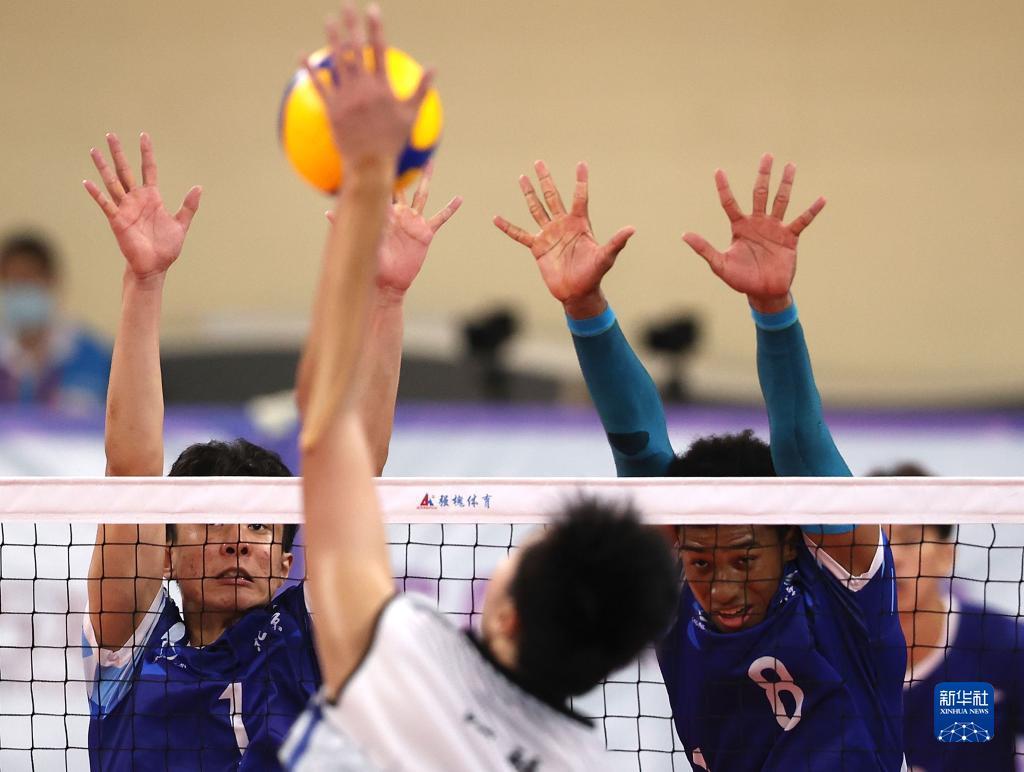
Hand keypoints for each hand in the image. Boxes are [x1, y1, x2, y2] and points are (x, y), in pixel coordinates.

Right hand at [83, 133, 200, 279]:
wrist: (155, 266)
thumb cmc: (167, 247)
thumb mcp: (181, 224)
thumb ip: (188, 206)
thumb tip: (198, 187)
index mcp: (152, 198)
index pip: (148, 169)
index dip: (146, 153)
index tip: (144, 136)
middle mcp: (136, 199)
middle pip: (125, 170)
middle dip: (119, 153)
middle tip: (111, 134)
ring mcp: (125, 208)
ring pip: (112, 182)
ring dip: (103, 167)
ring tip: (94, 150)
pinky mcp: (117, 220)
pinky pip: (105, 204)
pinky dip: (96, 193)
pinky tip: (86, 182)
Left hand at [305, 4, 432, 167]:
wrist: (370, 164)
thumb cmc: (393, 141)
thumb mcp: (411, 115)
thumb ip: (421, 89)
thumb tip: (434, 68)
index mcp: (382, 87)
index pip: (378, 50)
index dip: (375, 27)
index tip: (372, 9)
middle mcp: (363, 88)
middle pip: (355, 49)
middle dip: (351, 24)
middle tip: (347, 5)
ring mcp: (346, 97)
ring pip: (336, 62)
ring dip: (332, 38)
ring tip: (329, 19)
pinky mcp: (331, 109)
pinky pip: (318, 86)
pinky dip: (310, 70)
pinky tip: (302, 55)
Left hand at [327, 163, 461, 298]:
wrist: (387, 281)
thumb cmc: (371, 263)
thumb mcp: (360, 242)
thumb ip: (347, 224)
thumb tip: (328, 212)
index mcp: (384, 213)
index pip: (381, 187)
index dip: (381, 171)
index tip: (379, 150)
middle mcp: (399, 213)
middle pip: (402, 184)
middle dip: (403, 167)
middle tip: (405, 146)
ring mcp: (413, 221)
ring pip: (421, 194)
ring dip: (426, 179)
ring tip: (430, 162)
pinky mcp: (425, 233)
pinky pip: (440, 218)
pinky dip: (450, 209)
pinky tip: (459, 199)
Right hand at [493, 161, 634, 318]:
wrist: (577, 293)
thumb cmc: (594, 274)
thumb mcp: (606, 257)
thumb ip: (616, 242)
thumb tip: (632, 229)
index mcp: (579, 223)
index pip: (580, 197)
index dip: (581, 181)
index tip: (581, 164)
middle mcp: (563, 225)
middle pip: (552, 196)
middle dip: (545, 179)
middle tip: (538, 161)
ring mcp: (549, 235)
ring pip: (536, 209)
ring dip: (529, 194)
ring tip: (522, 177)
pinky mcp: (537, 248)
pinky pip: (519, 234)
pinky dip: (508, 227)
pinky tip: (496, 218)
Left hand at [682, 153, 824, 313]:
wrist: (763, 293)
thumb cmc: (740, 279)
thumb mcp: (719, 264)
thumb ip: (704, 248)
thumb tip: (684, 235)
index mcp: (740, 227)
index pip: (729, 203)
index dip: (724, 187)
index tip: (718, 170)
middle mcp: (758, 223)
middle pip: (760, 193)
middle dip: (763, 175)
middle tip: (767, 155)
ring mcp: (775, 229)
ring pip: (781, 201)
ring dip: (786, 184)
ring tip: (790, 166)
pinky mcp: (790, 238)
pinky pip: (802, 221)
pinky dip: (812, 211)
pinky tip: (822, 199)